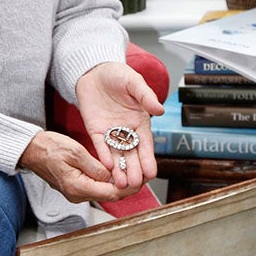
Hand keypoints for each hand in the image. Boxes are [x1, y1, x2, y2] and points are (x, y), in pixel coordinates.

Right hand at [19, 130, 139, 204]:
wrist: (31, 151)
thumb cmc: (49, 148)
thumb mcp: (75, 152)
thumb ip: (95, 166)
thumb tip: (111, 176)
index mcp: (77, 187)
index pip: (111, 193)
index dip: (129, 188)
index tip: (141, 180)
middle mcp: (77, 194)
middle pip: (109, 195)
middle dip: (127, 187)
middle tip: (143, 177)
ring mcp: (75, 192)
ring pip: (104, 192)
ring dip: (119, 184)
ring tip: (133, 173)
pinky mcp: (75, 187)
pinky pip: (96, 187)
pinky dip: (108, 181)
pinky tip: (117, 172)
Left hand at [75, 62, 163, 189]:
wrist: (95, 71)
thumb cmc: (118, 75)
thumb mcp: (134, 82)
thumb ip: (146, 96)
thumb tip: (160, 110)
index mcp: (140, 122)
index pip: (145, 144)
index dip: (148, 159)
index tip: (151, 173)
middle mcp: (126, 130)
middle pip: (131, 154)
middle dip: (133, 169)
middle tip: (135, 184)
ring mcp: (110, 132)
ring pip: (116, 154)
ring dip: (119, 169)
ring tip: (121, 184)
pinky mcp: (95, 130)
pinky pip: (100, 145)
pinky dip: (104, 155)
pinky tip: (107, 166)